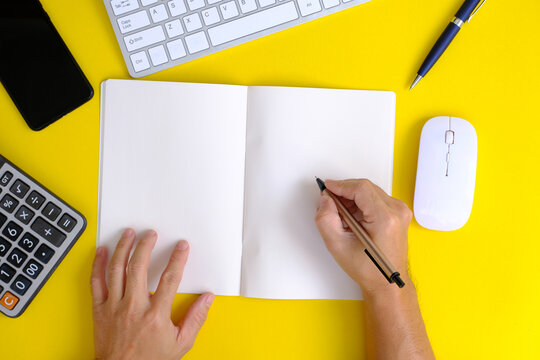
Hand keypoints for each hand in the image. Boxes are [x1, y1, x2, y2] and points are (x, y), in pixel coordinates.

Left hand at [91, 229, 213, 359]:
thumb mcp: (180, 344)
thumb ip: (195, 318)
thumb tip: (207, 299)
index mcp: (156, 314)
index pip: (170, 278)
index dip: (178, 259)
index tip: (182, 246)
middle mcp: (133, 307)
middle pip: (139, 267)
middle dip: (146, 246)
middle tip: (151, 234)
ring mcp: (114, 307)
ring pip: (117, 270)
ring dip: (123, 248)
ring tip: (129, 234)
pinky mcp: (99, 310)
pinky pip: (96, 283)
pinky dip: (98, 265)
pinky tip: (102, 252)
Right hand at [315, 179, 412, 294]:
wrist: (386, 282)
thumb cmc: (368, 269)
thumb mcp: (338, 245)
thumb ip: (326, 219)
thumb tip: (326, 200)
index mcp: (385, 219)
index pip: (361, 188)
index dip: (341, 185)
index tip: (327, 187)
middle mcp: (397, 212)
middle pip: (365, 188)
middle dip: (345, 192)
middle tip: (330, 202)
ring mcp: (400, 212)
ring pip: (370, 191)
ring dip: (352, 197)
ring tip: (341, 214)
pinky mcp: (398, 213)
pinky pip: (376, 198)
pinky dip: (361, 202)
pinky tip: (352, 216)